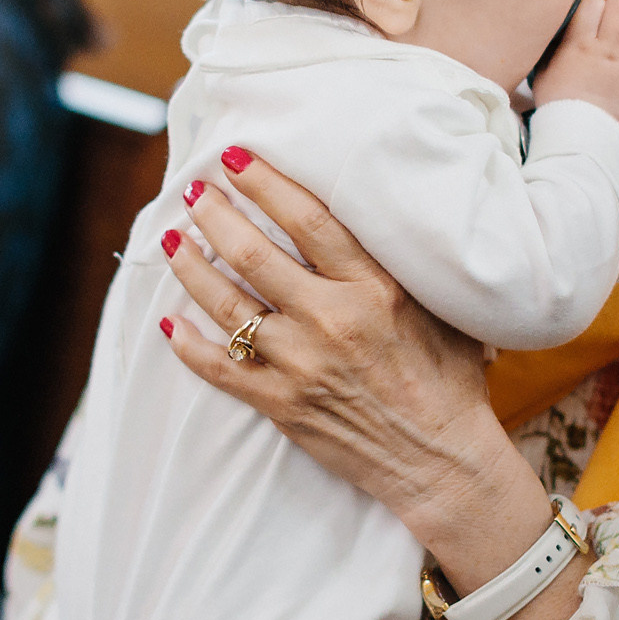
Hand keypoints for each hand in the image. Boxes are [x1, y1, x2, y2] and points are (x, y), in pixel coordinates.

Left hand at [164, 153, 582, 619]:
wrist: (441, 460)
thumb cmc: (448, 380)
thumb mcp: (437, 308)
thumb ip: (397, 265)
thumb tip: (371, 215)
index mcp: (374, 289)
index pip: (308, 221)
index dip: (266, 184)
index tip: (236, 159)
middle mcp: (332, 320)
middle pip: (255, 255)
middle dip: (216, 216)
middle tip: (192, 191)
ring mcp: (302, 365)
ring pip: (228, 305)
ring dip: (192, 268)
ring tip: (171, 240)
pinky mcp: (283, 404)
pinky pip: (222, 370)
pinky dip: (190, 346)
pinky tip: (170, 323)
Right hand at [529, 0, 618, 131]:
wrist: (577, 142)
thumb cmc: (556, 106)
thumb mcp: (544, 70)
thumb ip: (554, 44)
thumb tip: (560, 22)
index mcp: (580, 44)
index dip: (592, 1)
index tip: (589, 13)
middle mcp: (610, 51)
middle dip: (618, 2)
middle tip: (612, 16)